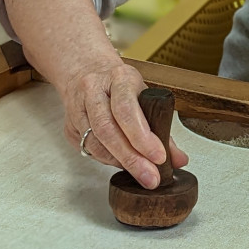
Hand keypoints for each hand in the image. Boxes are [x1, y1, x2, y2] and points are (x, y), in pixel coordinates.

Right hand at [62, 57, 188, 188]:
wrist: (86, 71)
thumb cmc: (120, 86)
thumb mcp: (145, 96)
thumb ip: (163, 128)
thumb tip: (178, 160)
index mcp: (119, 77)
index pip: (126, 109)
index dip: (142, 136)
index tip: (159, 157)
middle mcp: (93, 89)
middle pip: (108, 129)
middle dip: (131, 158)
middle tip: (150, 177)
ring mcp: (77, 107)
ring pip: (95, 142)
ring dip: (119, 162)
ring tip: (140, 173)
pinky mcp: (69, 125)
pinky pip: (88, 148)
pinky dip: (107, 160)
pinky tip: (121, 163)